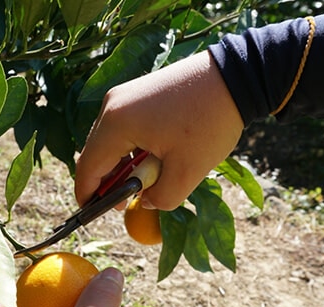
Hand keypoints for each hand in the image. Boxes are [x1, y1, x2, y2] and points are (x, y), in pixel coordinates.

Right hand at [75, 50, 243, 210]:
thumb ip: (160, 198)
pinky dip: (131, 147)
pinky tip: (153, 157)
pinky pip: (123, 126)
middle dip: (107, 181)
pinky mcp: (138, 91)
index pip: (88, 168)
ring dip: (122, 164)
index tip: (92, 214)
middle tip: (125, 202)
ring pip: (110, 140)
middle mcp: (112, 105)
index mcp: (116, 124)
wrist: (235, 76)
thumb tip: (145, 200)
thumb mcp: (186, 173)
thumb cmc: (209, 123)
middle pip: (96, 153)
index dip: (87, 195)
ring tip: (145, 181)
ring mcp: (124, 95)